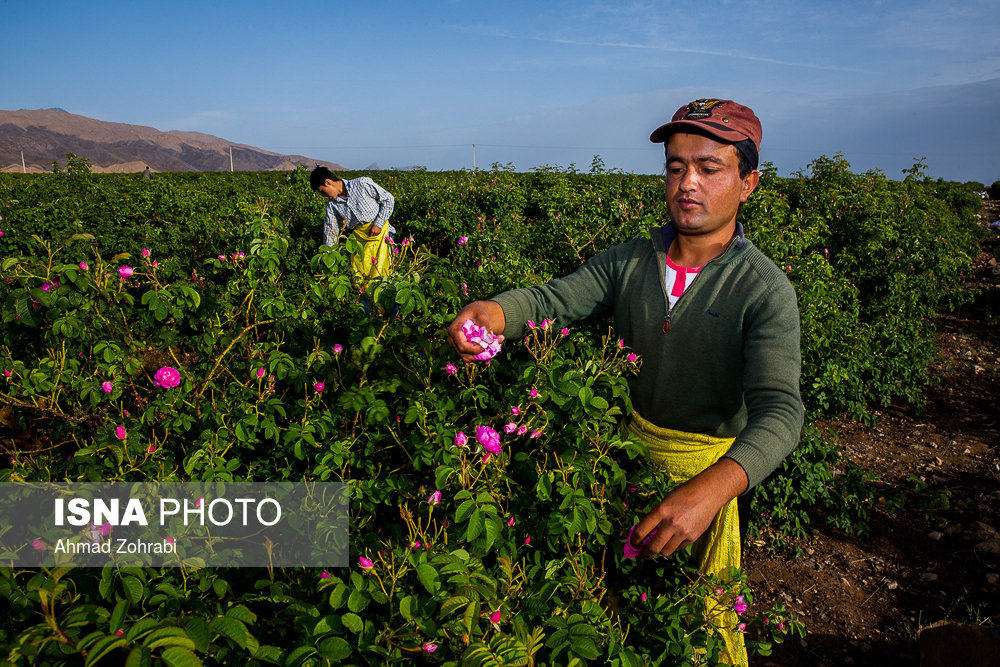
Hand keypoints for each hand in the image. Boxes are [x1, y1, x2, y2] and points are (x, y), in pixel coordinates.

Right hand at [447, 300, 505, 360]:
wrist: (474, 312)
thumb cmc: (476, 311)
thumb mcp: (481, 315)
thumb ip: (485, 326)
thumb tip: (490, 341)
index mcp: (453, 330)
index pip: (462, 346)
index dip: (475, 349)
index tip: (487, 345)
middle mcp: (453, 340)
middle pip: (464, 354)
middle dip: (480, 353)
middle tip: (494, 344)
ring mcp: (457, 346)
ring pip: (468, 358)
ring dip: (482, 355)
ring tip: (496, 344)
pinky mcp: (463, 350)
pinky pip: (472, 357)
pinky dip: (483, 354)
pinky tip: (492, 345)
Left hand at [630, 458, 747, 557]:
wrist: (708, 493)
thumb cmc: (684, 494)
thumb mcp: (665, 501)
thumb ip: (656, 517)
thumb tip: (645, 534)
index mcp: (661, 510)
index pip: (641, 531)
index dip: (634, 541)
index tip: (632, 544)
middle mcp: (671, 523)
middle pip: (653, 547)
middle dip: (645, 554)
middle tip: (642, 555)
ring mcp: (683, 532)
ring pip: (666, 552)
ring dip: (660, 551)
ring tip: (657, 548)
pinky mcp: (692, 537)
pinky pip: (678, 548)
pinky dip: (673, 547)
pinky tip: (673, 540)